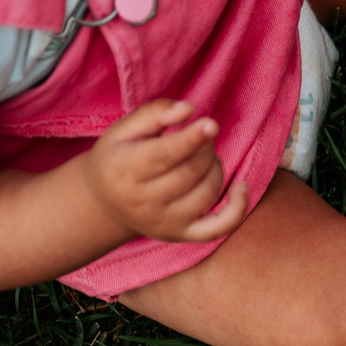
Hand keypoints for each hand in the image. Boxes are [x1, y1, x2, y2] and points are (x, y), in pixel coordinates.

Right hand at [82, 100, 249, 241]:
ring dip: (215, 167)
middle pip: (191, 171)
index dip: (191, 139)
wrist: (105, 205)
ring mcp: (163, 222)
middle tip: (202, 135)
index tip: (211, 124)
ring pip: (208, 191)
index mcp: (125, 169)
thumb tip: (189, 110)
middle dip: (205, 148)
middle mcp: (143, 201)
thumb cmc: (119, 158)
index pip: (165, 155)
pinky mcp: (181, 235)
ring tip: (203, 156)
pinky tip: (241, 186)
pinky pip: (220, 227)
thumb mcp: (123, 130)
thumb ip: (154, 113)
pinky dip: (238, 208)